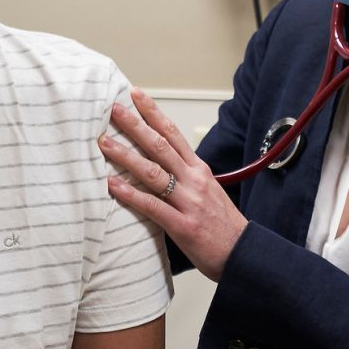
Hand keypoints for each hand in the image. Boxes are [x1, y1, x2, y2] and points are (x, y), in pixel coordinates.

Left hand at [98, 89, 246, 281]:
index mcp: (200, 170)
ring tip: (104, 143)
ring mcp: (189, 202)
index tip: (136, 95)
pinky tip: (112, 185)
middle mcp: (194, 180)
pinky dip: (130, 194)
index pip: (173, 134)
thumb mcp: (209, 190)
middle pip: (160, 146)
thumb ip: (187, 175)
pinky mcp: (183, 226)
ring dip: (125, 156)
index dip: (153, 113)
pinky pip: (152, 206)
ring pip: (153, 172)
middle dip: (135, 125)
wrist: (244, 253)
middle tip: (114, 109)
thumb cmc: (223, 225)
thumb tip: (163, 163)